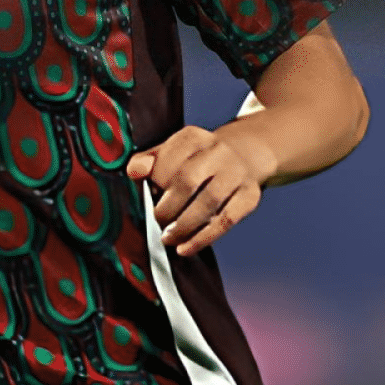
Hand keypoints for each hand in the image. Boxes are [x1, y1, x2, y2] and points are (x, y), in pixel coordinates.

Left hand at [127, 125, 277, 257]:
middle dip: (167, 207)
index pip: (168, 159)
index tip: (147, 196)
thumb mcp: (172, 152)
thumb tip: (133, 172)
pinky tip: (186, 248)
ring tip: (168, 238)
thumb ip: (149, 161)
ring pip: (208, 203)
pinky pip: (226, 220)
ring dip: (184, 226)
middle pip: (187, 180)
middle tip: (157, 222)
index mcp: (193, 137)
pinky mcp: (250, 195)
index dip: (155, 181)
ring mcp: (237, 173)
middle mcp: (218, 151)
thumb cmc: (197, 159)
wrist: (242, 155)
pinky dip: (203, 238)